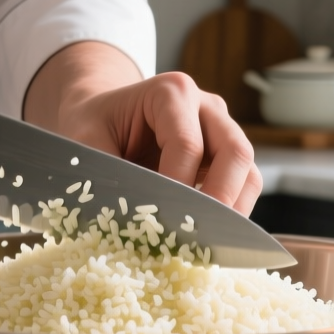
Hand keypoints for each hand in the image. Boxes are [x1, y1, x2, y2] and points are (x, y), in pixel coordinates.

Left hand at [24, 43, 262, 213]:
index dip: (179, 186)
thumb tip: (121, 220)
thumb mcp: (85, 140)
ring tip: (209, 241)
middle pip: (235, 151)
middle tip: (200, 236)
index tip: (164, 221)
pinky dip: (233, 210)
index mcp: (171, 91)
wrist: (105, 113)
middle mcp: (206, 106)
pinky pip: (245, 184)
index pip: (188, 143)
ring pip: (248, 170)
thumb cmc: (96, 123)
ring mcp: (222, 130)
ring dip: (234, 209)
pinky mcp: (226, 155)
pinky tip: (208, 232)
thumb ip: (103, 173)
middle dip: (221, 198)